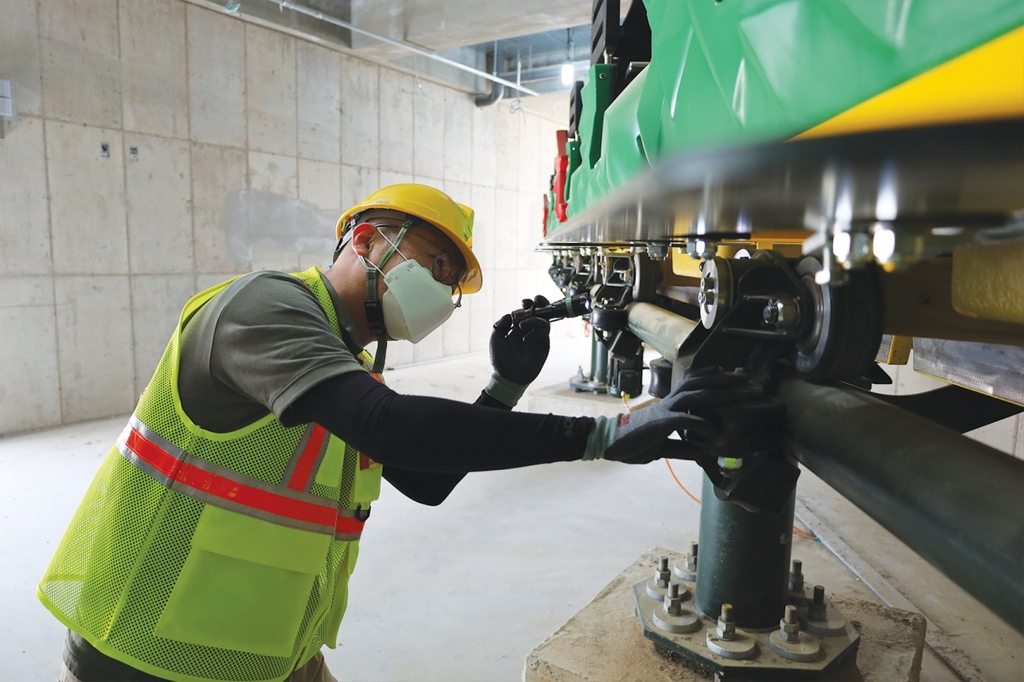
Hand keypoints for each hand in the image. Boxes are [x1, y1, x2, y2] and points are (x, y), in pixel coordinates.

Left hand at [489, 296, 551, 385]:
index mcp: (520, 326)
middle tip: (533, 303)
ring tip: (521, 326)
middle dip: (540, 304)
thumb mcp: (496, 339)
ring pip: (544, 321)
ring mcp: (538, 338)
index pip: (529, 310)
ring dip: (533, 319)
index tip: (524, 302)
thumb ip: (500, 325)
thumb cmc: (501, 359)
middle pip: (542, 312)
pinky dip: (534, 333)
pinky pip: (543, 334)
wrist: (507, 376)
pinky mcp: (543, 347)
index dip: (530, 303)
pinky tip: (524, 339)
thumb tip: (510, 315)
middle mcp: (531, 330)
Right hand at [585, 370, 779, 464]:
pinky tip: (713, 427)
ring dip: (719, 393)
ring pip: (695, 395)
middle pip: (699, 384)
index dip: (711, 376)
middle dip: (724, 380)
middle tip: (746, 379)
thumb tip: (706, 453)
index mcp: (669, 405)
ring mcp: (665, 410)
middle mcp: (669, 403)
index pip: (692, 384)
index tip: (729, 372)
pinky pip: (683, 420)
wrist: (609, 443)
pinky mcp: (660, 423)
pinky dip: (700, 423)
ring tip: (739, 393)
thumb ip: (685, 447)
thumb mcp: (665, 446)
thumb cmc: (634, 442)